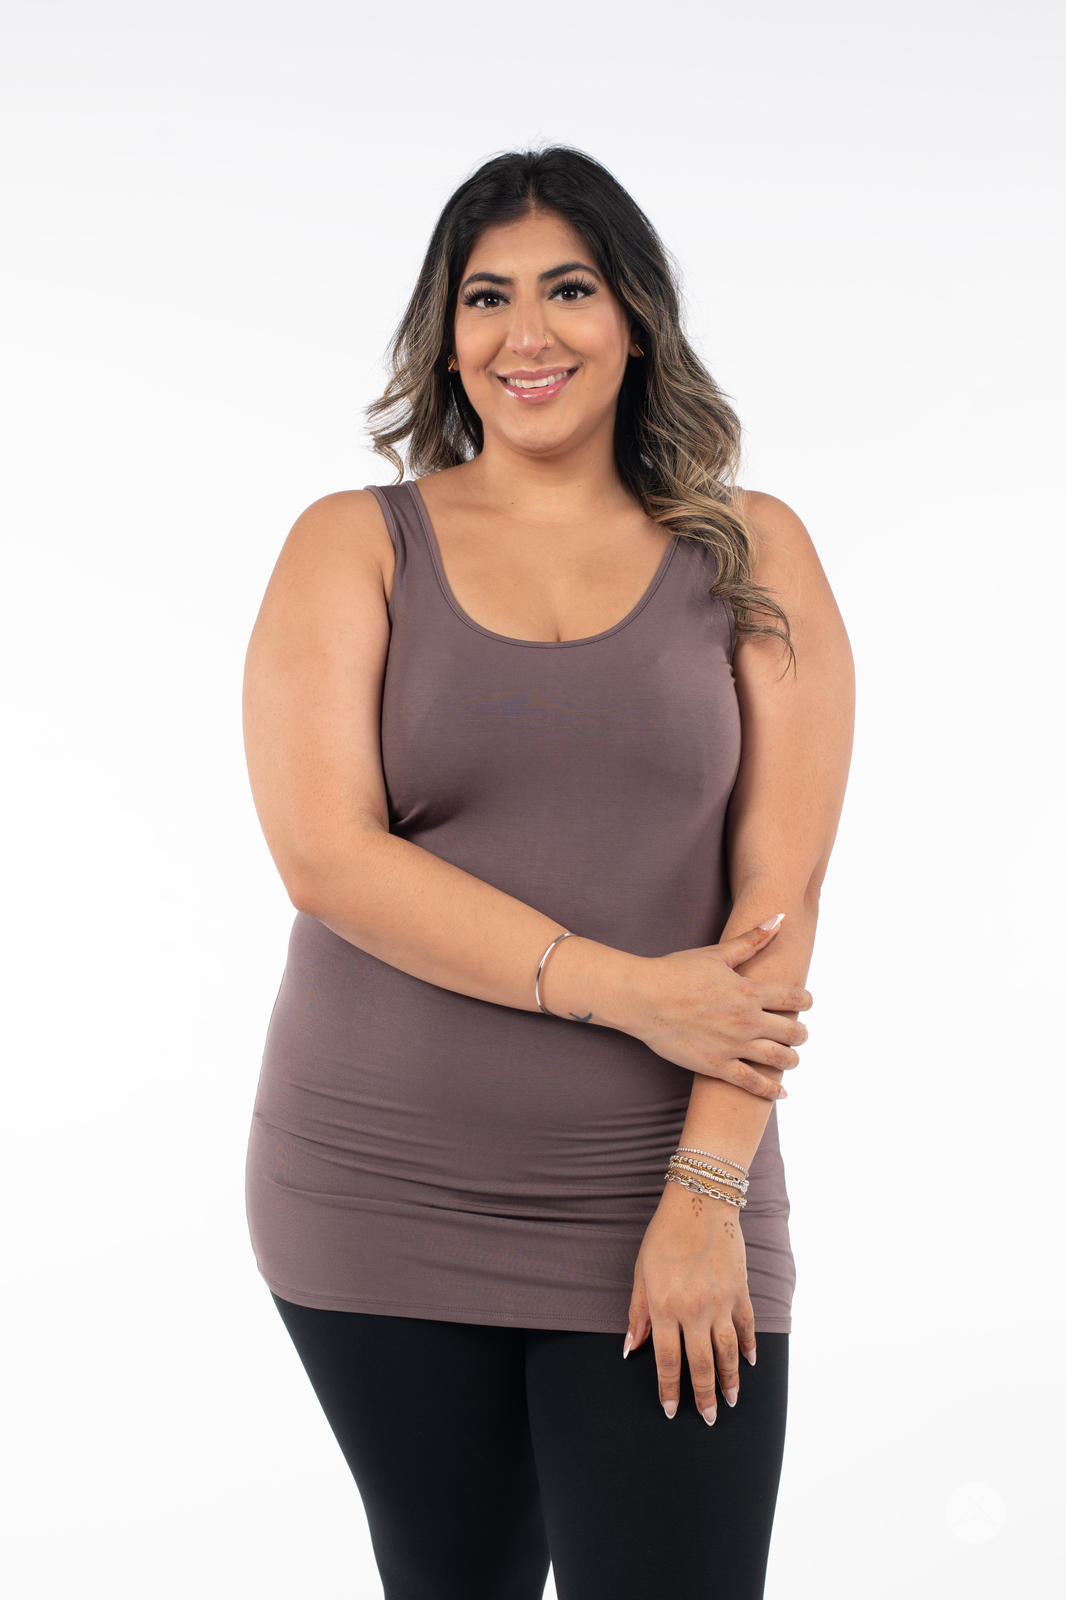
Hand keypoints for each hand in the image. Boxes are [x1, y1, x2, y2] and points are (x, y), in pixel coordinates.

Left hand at [624, 1179, 755, 1425]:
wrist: (701, 1202)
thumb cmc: (664, 1234)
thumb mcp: (642, 1271)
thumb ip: (638, 1312)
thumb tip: (631, 1348)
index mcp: (664, 1307)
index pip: (666, 1360)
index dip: (669, 1389)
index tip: (673, 1411)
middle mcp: (694, 1310)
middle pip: (700, 1364)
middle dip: (703, 1396)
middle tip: (710, 1418)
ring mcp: (720, 1302)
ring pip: (728, 1352)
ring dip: (730, 1380)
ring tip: (732, 1400)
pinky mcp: (740, 1291)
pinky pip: (747, 1326)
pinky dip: (750, 1346)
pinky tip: (751, 1362)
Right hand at [626, 918, 811, 1099]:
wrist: (644, 999)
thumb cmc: (676, 972)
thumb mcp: (717, 954)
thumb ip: (751, 940)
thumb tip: (778, 919)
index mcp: (749, 992)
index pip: (794, 998)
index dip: (805, 1001)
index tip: (805, 1003)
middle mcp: (748, 1021)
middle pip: (793, 1032)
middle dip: (800, 1033)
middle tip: (798, 1033)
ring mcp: (734, 1046)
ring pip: (780, 1059)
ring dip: (791, 1059)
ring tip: (791, 1058)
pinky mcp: (717, 1066)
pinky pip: (752, 1083)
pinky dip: (771, 1090)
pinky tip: (781, 1092)